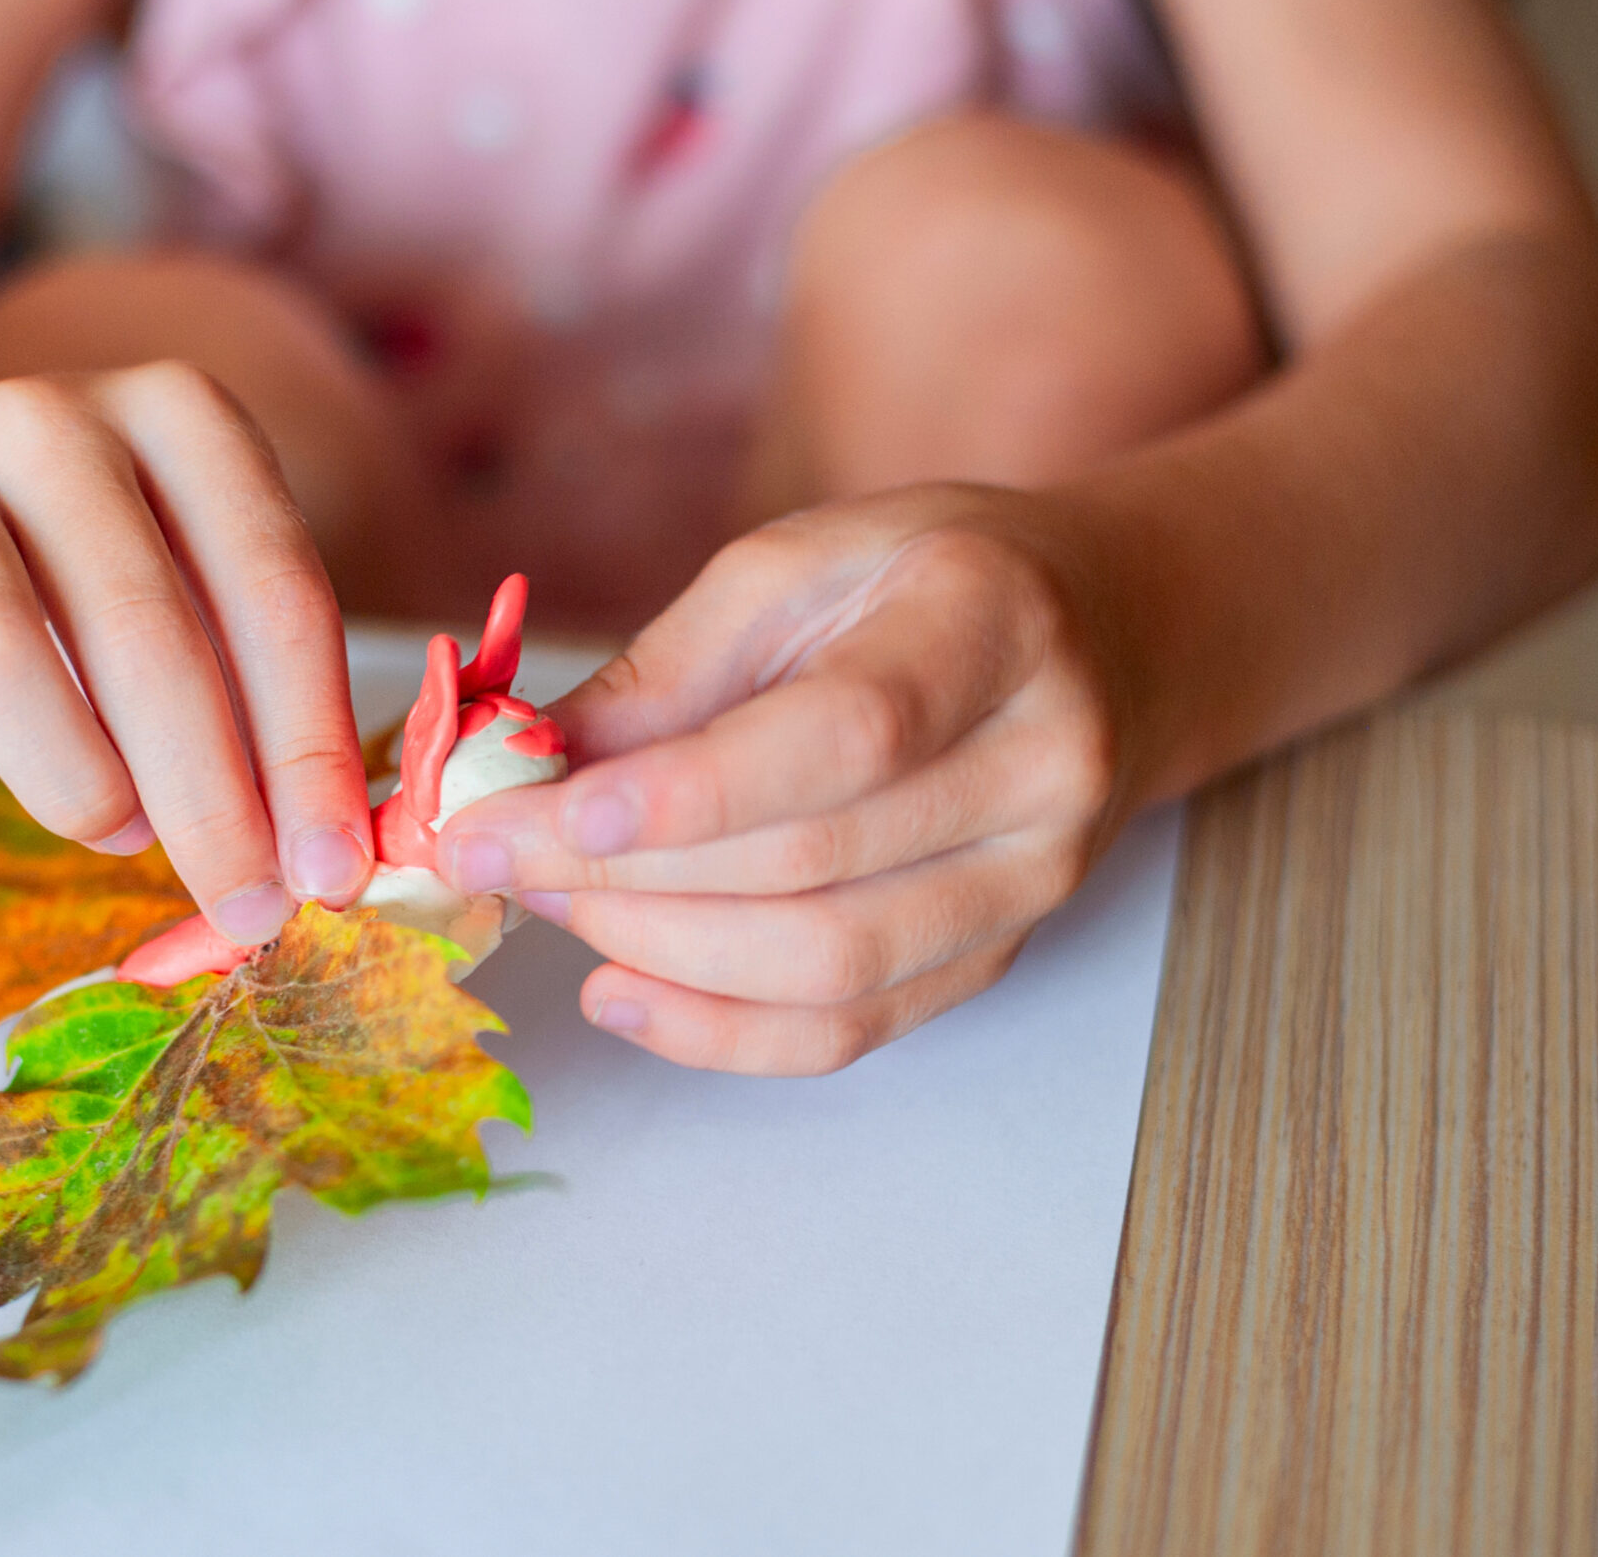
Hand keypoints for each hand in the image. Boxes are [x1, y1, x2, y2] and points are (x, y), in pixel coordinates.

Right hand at [0, 362, 377, 943]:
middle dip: (209, 791)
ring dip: (67, 768)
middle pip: (141, 623)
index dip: (309, 739)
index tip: (330, 868)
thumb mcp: (185, 590)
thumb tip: (321, 851)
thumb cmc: (70, 575)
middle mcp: (45, 420)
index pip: (270, 584)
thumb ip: (252, 688)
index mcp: (175, 415)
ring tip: (113, 835)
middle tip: (245, 907)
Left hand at [438, 486, 1137, 1074]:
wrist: (1102, 636)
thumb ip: (666, 671)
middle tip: (495, 853)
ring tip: (549, 904)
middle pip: (811, 864)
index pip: (842, 737)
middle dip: (621, 874)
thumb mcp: (795, 565)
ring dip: (655, 951)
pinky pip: (850, 1030)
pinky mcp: (998, 954)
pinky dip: (716, 1032)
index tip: (532, 815)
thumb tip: (519, 768)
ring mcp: (1034, 878)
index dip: (680, 794)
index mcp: (991, 627)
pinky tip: (617, 991)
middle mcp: (1041, 765)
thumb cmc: (922, 582)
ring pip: (826, 966)